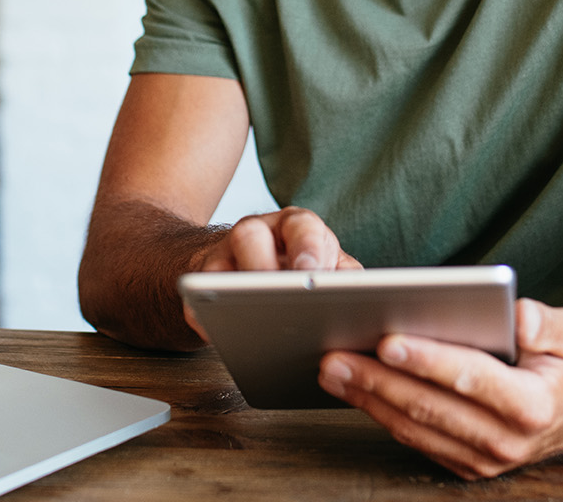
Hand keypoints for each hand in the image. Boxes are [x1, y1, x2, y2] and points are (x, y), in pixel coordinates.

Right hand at [183, 207, 361, 339]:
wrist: (248, 271)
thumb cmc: (297, 271)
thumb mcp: (329, 267)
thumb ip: (345, 278)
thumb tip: (367, 305)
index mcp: (295, 227)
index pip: (302, 226)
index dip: (307, 248)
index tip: (312, 273)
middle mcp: (257, 234)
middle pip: (250, 236)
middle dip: (264, 267)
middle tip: (279, 296)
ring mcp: (224, 256)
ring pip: (217, 265)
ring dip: (233, 293)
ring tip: (251, 320)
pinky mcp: (201, 283)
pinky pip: (196, 302)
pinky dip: (206, 320)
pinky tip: (222, 335)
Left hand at [316, 298, 562, 478]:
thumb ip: (549, 324)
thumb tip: (518, 317)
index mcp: (533, 406)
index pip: (470, 379)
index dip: (427, 360)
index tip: (388, 340)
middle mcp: (505, 441)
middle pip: (430, 407)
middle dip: (378, 380)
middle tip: (336, 355)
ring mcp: (483, 460)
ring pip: (414, 428)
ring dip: (368, 399)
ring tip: (332, 369)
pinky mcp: (465, 465)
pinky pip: (415, 439)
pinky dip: (381, 413)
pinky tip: (355, 388)